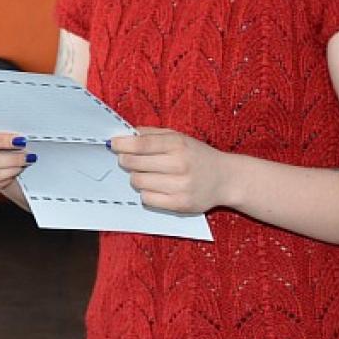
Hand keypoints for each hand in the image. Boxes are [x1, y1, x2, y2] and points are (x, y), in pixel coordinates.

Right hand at [0, 107, 32, 192]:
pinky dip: (6, 174)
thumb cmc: (2, 136)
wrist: (3, 160)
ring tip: (26, 158)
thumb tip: (20, 123)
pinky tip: (18, 169)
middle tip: (20, 141)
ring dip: (9, 160)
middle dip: (0, 141)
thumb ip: (2, 121)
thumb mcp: (0, 125)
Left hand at [110, 128, 232, 214]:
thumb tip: (127, 134)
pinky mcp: (180, 204)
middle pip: (135, 164)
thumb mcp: (179, 137)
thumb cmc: (197, 156)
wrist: (225, 179)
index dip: (122, 144)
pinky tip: (155, 187)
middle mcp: (179, 164)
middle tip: (128, 160)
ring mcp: (180, 186)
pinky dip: (146, 193)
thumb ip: (153, 134)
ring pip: (139, 182)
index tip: (113, 144)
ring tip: (146, 174)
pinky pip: (147, 199)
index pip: (141, 144)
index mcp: (178, 144)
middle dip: (126, 161)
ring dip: (136, 178)